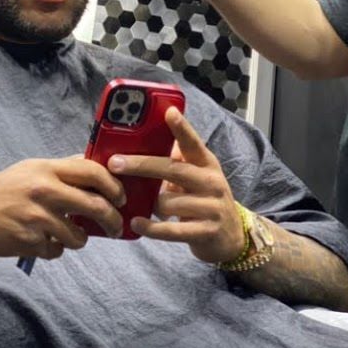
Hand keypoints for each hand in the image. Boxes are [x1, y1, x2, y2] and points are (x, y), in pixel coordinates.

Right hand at [0, 155, 126, 259]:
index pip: (93, 171)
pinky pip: (56, 251)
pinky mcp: (29, 241)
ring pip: (78, 236)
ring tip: (69, 235)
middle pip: (96, 206)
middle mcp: (44, 191)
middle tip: (115, 227)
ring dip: (79, 239)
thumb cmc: (5, 188)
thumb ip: (64, 169)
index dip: (114, 186)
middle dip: (112, 221)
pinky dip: (54, 249)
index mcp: (47, 169)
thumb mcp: (33, 168)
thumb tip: (98, 167)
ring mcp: (37, 218)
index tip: (120, 198)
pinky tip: (42, 240)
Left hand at [105, 107, 245, 263]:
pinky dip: (151, 228)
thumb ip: (177, 159)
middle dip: (141, 165)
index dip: (182, 128)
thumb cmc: (205, 199)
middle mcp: (211, 182)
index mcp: (207, 164)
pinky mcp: (206, 231)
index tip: (169, 112)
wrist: (232, 235)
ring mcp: (211, 207)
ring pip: (167, 202)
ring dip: (150, 204)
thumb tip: (145, 137)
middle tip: (115, 163)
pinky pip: (171, 230)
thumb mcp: (197, 175)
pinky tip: (136, 223)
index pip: (193, 143)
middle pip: (173, 170)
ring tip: (146, 206)